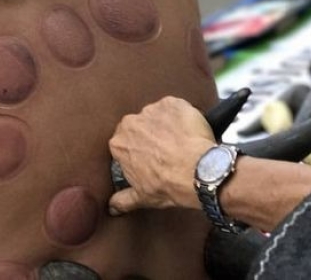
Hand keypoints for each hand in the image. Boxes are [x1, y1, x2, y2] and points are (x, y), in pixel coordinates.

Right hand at [108, 97, 215, 215]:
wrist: (197, 171)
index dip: (138, 150)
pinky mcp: (171, 103)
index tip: (149, 157)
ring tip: (181, 142)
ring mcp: (151, 110)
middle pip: (138, 126)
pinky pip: (175, 107)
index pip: (124, 142)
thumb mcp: (142, 197)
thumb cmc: (169, 184)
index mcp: (118, 144)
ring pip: (157, 116)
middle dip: (150, 135)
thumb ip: (122, 200)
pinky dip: (182, 116)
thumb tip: (112, 207)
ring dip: (167, 125)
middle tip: (166, 150)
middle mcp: (130, 123)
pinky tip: (189, 132)